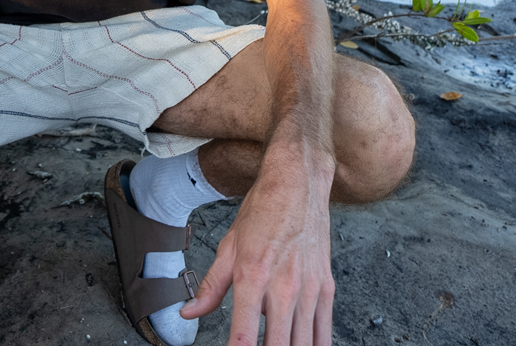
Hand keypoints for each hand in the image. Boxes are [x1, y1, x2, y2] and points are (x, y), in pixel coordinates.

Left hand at [180, 157, 334, 345]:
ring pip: (303, 345)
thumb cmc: (262, 211)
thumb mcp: (228, 245)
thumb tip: (189, 312)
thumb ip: (210, 286)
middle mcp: (283, 287)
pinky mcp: (326, 290)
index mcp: (253, 276)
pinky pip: (324, 334)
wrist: (298, 185)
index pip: (244, 335)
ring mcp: (309, 290)